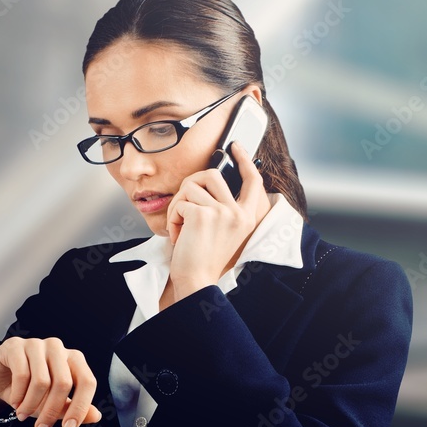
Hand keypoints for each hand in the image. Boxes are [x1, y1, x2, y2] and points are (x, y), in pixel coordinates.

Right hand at [0, 337, 101, 426]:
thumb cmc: (28, 388)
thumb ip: (72, 407)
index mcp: (74, 359)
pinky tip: (15, 403)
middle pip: (64, 383)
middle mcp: (59, 349)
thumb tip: (95, 416)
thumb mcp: (51, 402)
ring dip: (31, 405)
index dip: (80, 406)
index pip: (87, 381)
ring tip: (23, 415)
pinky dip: (19, 395)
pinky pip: (22, 375)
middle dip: (51, 411)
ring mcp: (38, 345)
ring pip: (42, 381)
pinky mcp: (16, 346)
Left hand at [164, 142, 269, 299]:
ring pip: (191, 186)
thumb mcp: (224, 230)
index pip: (253, 181)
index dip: (244, 160)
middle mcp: (238, 213)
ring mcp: (222, 213)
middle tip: (184, 205)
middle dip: (190, 186)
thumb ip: (224, 207)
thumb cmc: (205, 257)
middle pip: (211, 174)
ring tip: (180, 226)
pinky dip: (172, 218)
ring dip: (178, 206)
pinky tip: (178, 235)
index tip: (235, 147)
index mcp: (247, 217)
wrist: (196, 279)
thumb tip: (210, 179)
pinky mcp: (203, 215)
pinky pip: (180, 203)